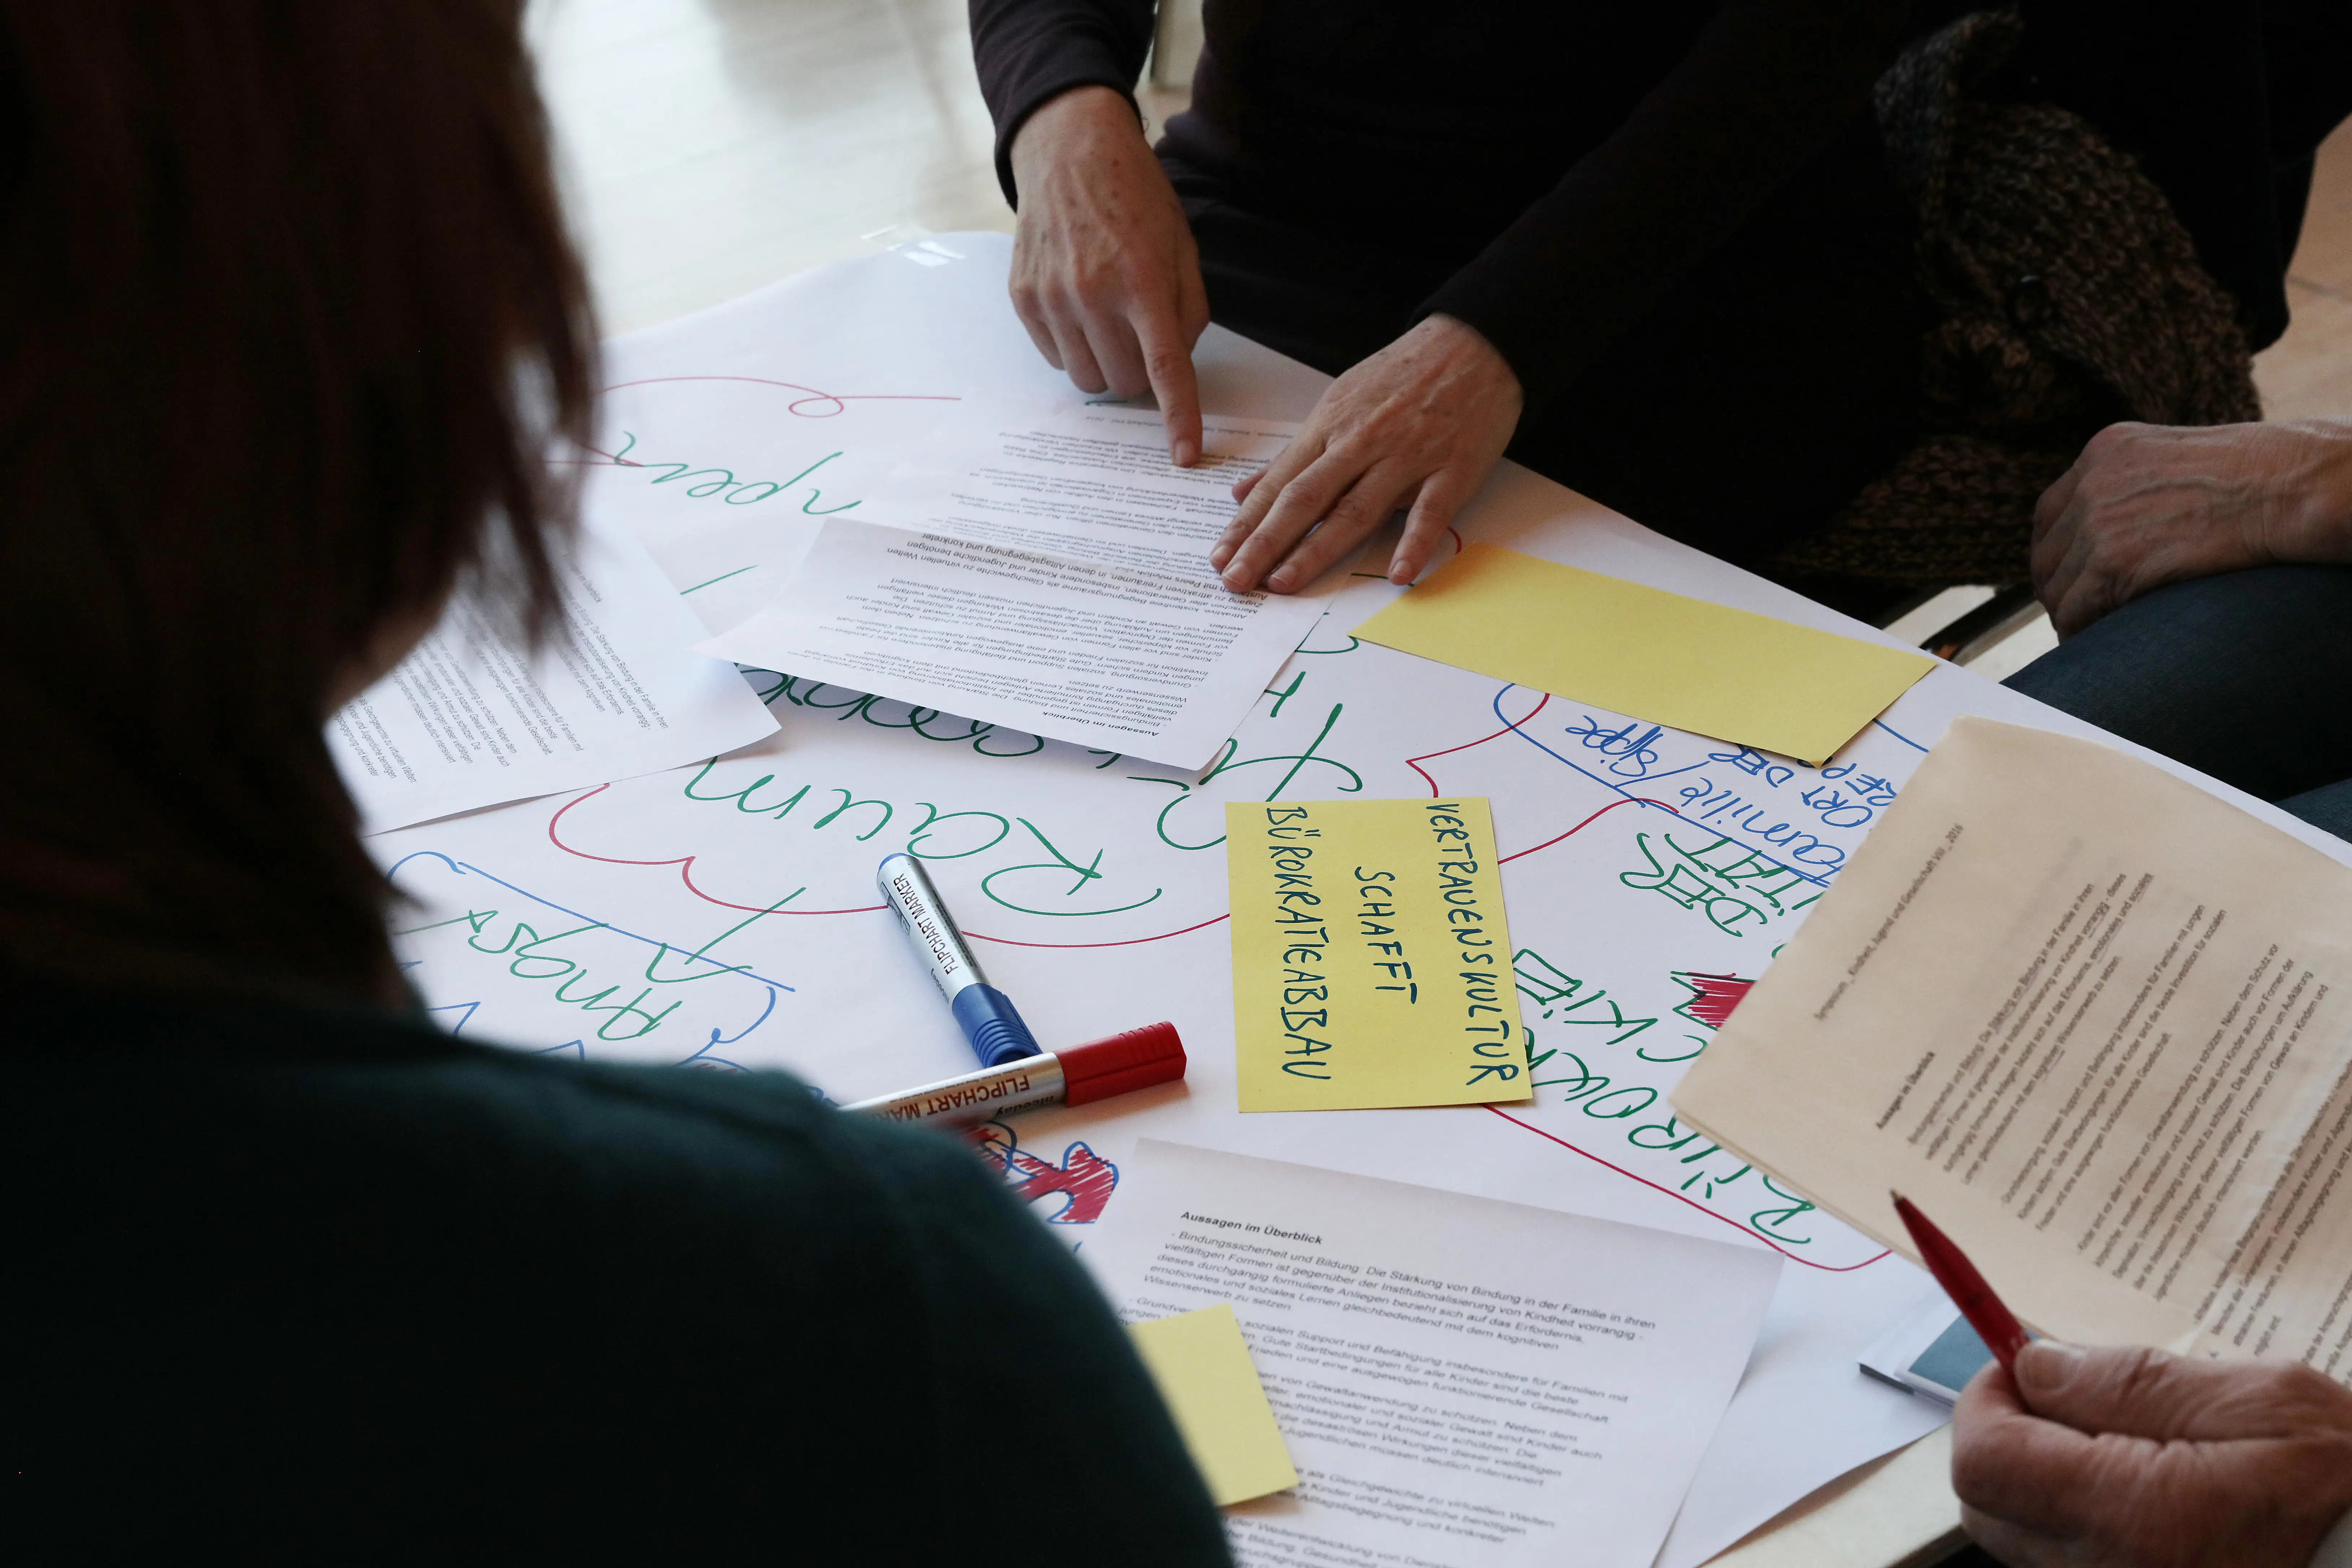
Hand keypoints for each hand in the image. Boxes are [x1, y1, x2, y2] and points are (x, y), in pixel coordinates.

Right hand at [1007, 86, 1208, 465]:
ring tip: (1108, 320)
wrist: (1069, 151)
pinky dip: (1072, 346)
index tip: (1184, 455)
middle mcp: (1093, 294)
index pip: (1166, 368)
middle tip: (1141, 337)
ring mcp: (1053, 297)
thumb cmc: (1134, 198)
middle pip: (1124, 384)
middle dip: (1140, 375)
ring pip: (1087, 379)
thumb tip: (1176, 366)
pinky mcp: (1024, 297)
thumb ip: (1188, 310)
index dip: (1179, 418)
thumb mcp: (1180, 246)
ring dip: (1105, 364)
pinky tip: (1078, 306)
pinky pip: (1054, 357)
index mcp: (1143, 281)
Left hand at [1207, 314, 1521, 592]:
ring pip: (1356, 509)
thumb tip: (1244, 492)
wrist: (1474, 343)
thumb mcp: (1339, 403)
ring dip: (1318, 549)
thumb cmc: (1402, 376)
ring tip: (1285, 584)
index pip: (1279, 484)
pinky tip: (1399, 575)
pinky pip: (1431, 511)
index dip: (1246, 524)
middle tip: (1235, 580)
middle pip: (1305, 499)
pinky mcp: (1452, 467)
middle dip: (1266, 542)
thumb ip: (1294, 455)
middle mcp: (1361, 443)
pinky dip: (1415, 542)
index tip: (1219, 558)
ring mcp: (1407, 456)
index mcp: (1330, 427)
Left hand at [1952, 1342, 2351, 1567]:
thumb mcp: (2260, 1401)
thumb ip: (2133, 1381)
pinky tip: (2140, 1486)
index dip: (1987, 1400)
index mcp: (2135, 1516)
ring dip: (2042, 1477)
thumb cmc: (2346, 1481)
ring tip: (2122, 1442)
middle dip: (2006, 1436)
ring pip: (2022, 1534)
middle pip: (1986, 1503)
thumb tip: (2034, 1366)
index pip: (1984, 1460)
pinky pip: (2068, 1560)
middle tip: (2067, 1397)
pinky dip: (2078, 1517)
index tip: (2021, 1365)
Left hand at [2032, 419, 2351, 636]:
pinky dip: (2081, 630)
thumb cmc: (2261, 474)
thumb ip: (2138, 485)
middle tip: (2079, 612)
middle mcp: (2092, 480)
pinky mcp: (2115, 560)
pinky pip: (2076, 610)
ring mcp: (2099, 519)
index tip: (2070, 577)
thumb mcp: (2179, 460)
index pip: (2051, 512)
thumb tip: (2118, 528)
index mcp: (2105, 450)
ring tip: (2092, 629)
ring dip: (2070, 612)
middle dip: (2059, 586)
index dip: (2057, 552)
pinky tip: (2098, 638)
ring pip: (2056, 587)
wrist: (2296, 485)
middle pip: (2045, 552)